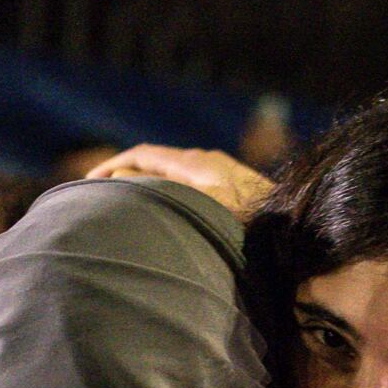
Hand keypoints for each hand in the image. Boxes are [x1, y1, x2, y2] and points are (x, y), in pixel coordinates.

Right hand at [86, 144, 271, 217]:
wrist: (298, 232)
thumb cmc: (250, 221)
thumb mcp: (199, 204)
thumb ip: (158, 188)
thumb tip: (122, 176)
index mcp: (196, 161)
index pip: (143, 154)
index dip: (113, 166)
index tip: (88, 184)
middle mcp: (209, 163)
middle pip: (157, 162)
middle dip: (127, 176)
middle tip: (102, 198)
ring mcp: (224, 177)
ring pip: (174, 177)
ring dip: (149, 189)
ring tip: (129, 211)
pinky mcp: (235, 193)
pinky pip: (190, 190)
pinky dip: (169, 199)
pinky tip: (170, 222)